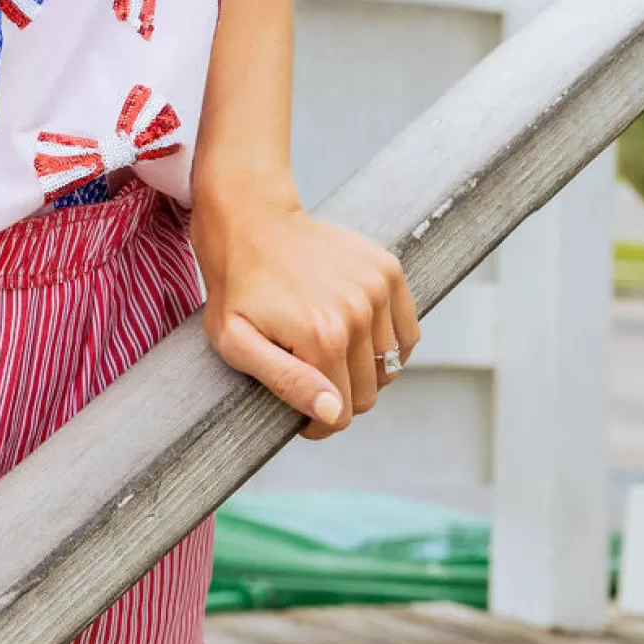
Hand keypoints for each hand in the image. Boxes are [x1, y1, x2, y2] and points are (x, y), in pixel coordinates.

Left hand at [192, 176, 419, 437]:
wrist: (252, 221)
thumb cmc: (237, 288)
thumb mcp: (236, 343)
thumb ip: (286, 383)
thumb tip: (335, 412)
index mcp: (324, 336)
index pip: (342, 413)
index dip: (318, 421)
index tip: (299, 410)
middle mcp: (360, 311)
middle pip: (370, 391)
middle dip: (339, 395)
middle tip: (309, 372)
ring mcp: (378, 286)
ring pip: (390, 365)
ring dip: (363, 368)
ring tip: (328, 347)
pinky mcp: (388, 269)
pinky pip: (407, 332)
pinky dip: (389, 344)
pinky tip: (357, 334)